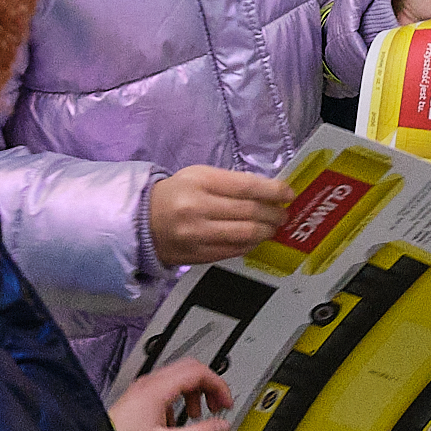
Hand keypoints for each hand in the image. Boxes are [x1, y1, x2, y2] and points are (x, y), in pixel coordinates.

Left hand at [107, 361, 232, 430]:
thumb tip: (222, 426)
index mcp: (157, 389)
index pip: (197, 371)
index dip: (218, 385)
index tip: (226, 401)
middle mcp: (149, 383)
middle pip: (189, 368)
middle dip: (209, 386)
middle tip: (218, 404)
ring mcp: (143, 388)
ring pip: (178, 377)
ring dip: (194, 392)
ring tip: (198, 415)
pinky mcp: (139, 397)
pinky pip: (167, 388)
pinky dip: (180, 398)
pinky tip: (177, 421)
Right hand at [148, 166, 293, 267]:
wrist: (142, 221)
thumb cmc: (175, 194)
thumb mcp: (198, 175)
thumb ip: (230, 182)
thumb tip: (266, 191)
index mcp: (199, 181)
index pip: (246, 186)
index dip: (272, 190)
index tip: (288, 193)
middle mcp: (197, 208)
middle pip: (249, 212)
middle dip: (274, 213)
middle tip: (284, 213)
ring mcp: (197, 234)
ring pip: (245, 234)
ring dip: (266, 231)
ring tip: (273, 227)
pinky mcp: (198, 255)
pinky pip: (233, 251)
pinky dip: (250, 244)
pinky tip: (255, 238)